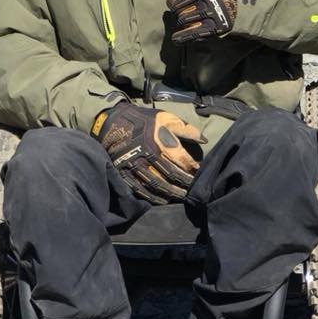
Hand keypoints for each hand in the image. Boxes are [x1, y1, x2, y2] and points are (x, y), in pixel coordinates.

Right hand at [91, 103, 205, 204]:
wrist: (113, 122)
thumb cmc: (143, 120)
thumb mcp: (165, 118)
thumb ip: (185, 129)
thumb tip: (204, 139)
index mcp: (160, 140)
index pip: (181, 159)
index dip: (191, 167)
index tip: (197, 171)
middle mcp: (149, 155)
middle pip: (171, 174)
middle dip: (183, 182)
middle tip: (192, 188)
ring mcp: (136, 165)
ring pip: (157, 184)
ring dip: (171, 192)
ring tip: (181, 196)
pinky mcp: (125, 172)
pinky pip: (141, 189)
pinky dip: (153, 197)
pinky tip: (163, 199)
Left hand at [167, 0, 236, 42]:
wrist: (244, 0)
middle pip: (179, 8)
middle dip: (179, 10)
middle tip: (182, 10)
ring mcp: (209, 15)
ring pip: (184, 20)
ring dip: (182, 22)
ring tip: (185, 20)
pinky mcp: (214, 28)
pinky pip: (192, 34)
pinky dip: (182, 38)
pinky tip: (178, 39)